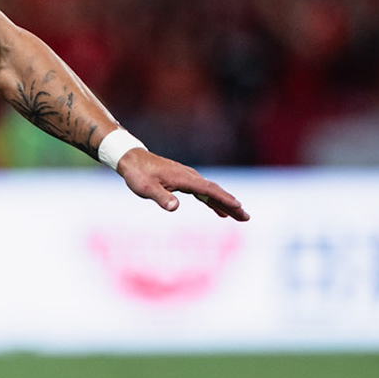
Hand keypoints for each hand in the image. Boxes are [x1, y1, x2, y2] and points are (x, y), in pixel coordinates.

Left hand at [117, 149, 249, 220]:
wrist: (132, 159)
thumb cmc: (138, 175)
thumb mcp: (146, 188)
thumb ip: (161, 197)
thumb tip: (175, 207)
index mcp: (185, 178)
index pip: (210, 190)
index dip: (225, 200)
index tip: (239, 208)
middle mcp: (190, 176)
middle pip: (216, 191)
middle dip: (232, 204)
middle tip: (246, 217)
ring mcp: (188, 177)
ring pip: (211, 192)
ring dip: (225, 203)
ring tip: (238, 216)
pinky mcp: (184, 180)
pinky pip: (203, 192)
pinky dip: (213, 201)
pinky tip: (219, 210)